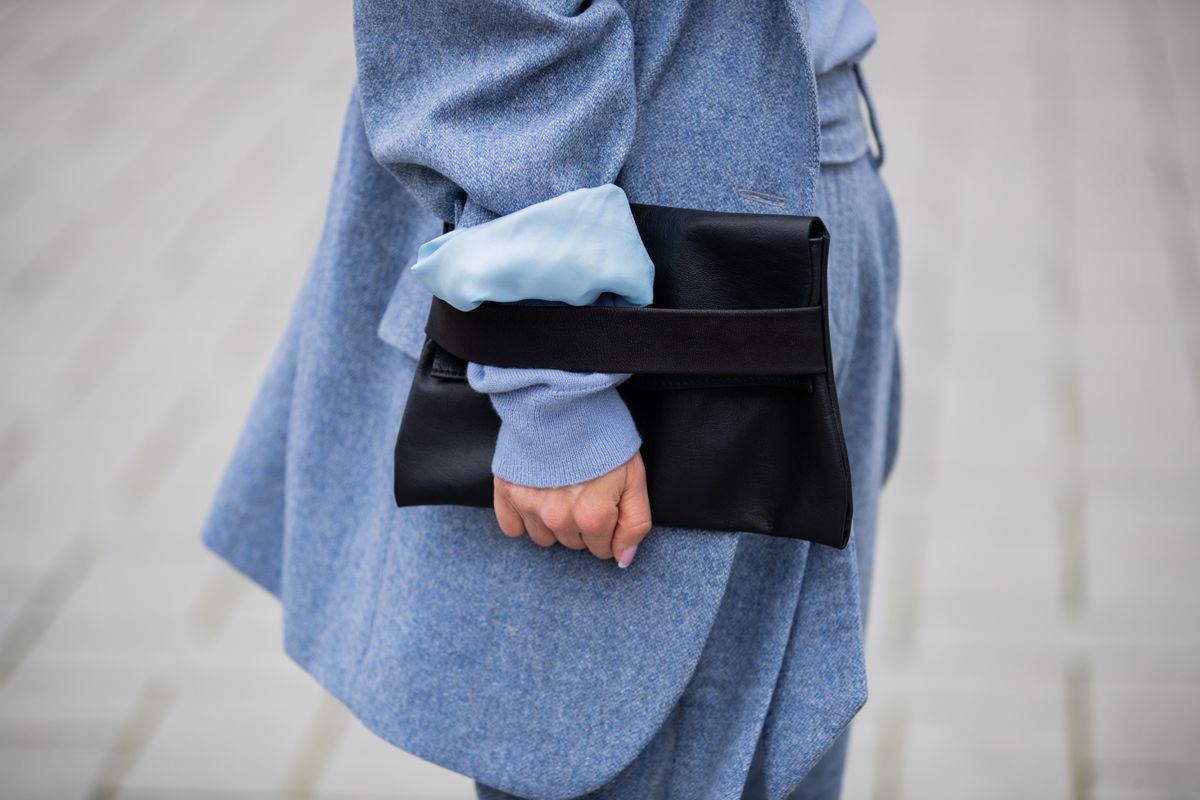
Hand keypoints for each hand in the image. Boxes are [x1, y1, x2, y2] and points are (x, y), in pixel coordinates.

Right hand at [492, 451, 651, 566]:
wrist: (563, 399)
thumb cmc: (603, 435)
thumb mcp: (635, 477)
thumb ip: (635, 524)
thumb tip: (623, 559)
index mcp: (593, 517)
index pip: (602, 549)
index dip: (608, 527)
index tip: (606, 503)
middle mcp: (559, 519)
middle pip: (574, 543)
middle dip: (582, 524)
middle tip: (585, 490)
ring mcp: (530, 507)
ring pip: (544, 538)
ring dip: (554, 522)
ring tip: (561, 489)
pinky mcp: (507, 493)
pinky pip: (512, 528)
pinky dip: (522, 518)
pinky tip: (535, 495)